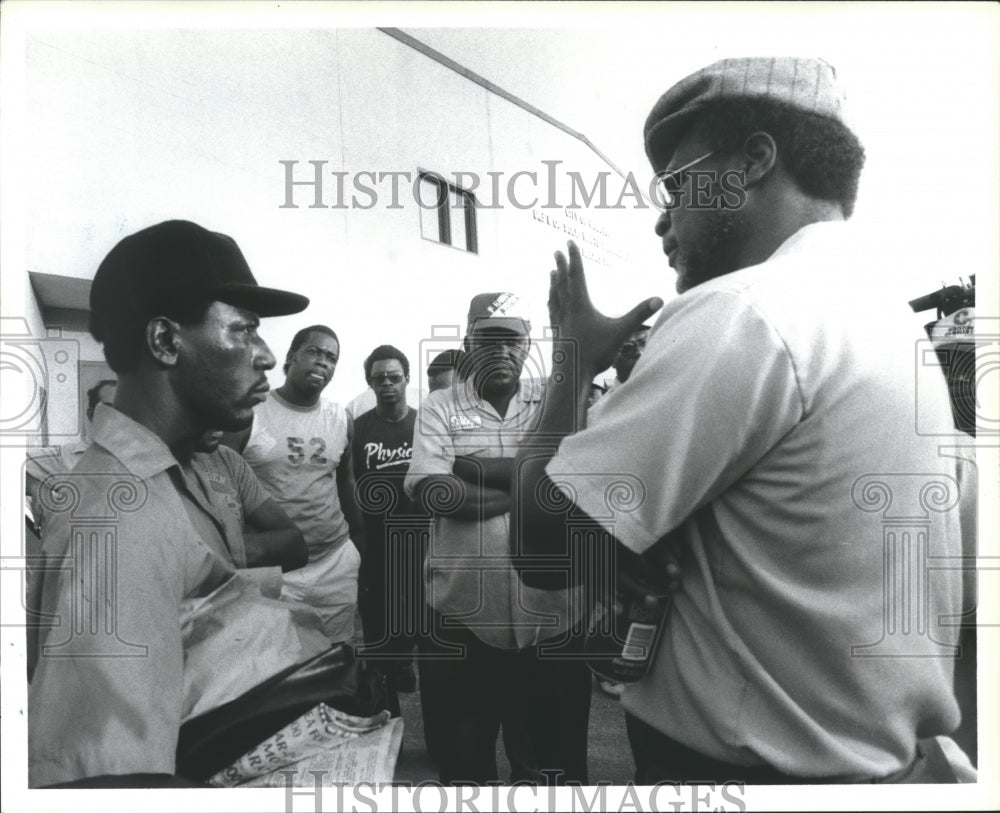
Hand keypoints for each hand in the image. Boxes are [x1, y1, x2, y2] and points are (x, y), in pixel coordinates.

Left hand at [548, 241, 662, 376]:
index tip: (569, 242)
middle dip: (561, 265)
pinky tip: (551, 303)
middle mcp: (567, 309)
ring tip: (551, 273)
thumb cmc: (595, 353)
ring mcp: (559, 321)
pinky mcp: (556, 332)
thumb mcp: (620, 332)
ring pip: (555, 296)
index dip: (575, 257)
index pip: (577, 274)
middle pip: (562, 281)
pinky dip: (551, 302)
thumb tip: (659, 299)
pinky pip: (552, 311)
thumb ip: (639, 314)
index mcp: (580, 304)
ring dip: (554, 282)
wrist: (571, 374)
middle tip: (557, 251)